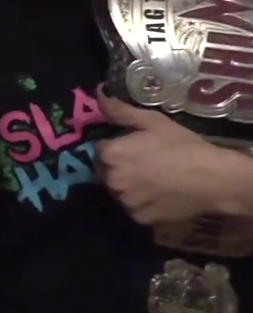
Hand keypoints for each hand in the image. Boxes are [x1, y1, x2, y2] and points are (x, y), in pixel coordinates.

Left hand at [95, 91, 229, 224]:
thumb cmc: (182, 146)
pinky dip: (141, 203)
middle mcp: (112, 180)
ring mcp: (125, 201)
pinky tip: (157, 195)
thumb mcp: (152, 121)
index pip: (100, 148)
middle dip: (117, 166)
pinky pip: (133, 209)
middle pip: (105, 171)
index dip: (115, 146)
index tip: (132, 146)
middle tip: (143, 162)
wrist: (213, 179)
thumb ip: (120, 110)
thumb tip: (99, 95)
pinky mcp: (140, 218)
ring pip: (118, 191)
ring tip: (152, 179)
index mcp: (111, 154)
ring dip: (127, 185)